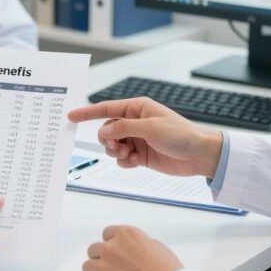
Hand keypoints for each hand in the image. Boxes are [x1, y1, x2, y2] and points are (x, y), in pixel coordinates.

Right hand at [68, 98, 222, 177]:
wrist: (199, 156)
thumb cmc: (181, 135)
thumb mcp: (150, 128)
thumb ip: (124, 128)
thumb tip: (103, 130)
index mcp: (137, 108)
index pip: (106, 108)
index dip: (87, 112)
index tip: (71, 116)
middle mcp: (135, 122)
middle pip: (106, 130)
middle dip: (107, 139)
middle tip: (116, 146)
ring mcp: (137, 139)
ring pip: (112, 145)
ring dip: (115, 152)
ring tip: (129, 154)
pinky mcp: (140, 155)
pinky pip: (121, 158)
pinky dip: (124, 161)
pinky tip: (135, 162)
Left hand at [81, 225, 182, 270]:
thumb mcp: (155, 247)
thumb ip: (136, 244)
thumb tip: (130, 251)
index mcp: (126, 234)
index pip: (107, 234)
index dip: (111, 244)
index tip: (114, 252)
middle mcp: (111, 247)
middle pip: (95, 250)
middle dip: (102, 258)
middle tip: (112, 269)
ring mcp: (103, 266)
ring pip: (88, 266)